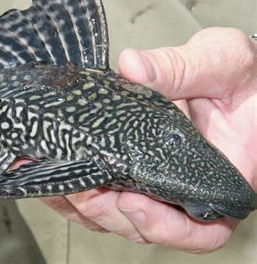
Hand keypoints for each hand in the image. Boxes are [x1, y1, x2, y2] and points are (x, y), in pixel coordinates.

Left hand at [41, 27, 256, 253]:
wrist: (224, 73)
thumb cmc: (239, 76)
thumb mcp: (221, 61)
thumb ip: (182, 67)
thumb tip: (132, 67)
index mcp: (220, 176)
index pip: (200, 229)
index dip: (164, 227)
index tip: (131, 201)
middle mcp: (186, 188)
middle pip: (146, 226)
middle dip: (108, 213)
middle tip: (79, 188)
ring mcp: (155, 182)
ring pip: (117, 215)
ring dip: (84, 206)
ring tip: (56, 183)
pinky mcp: (132, 170)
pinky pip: (103, 193)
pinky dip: (76, 191)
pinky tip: (52, 176)